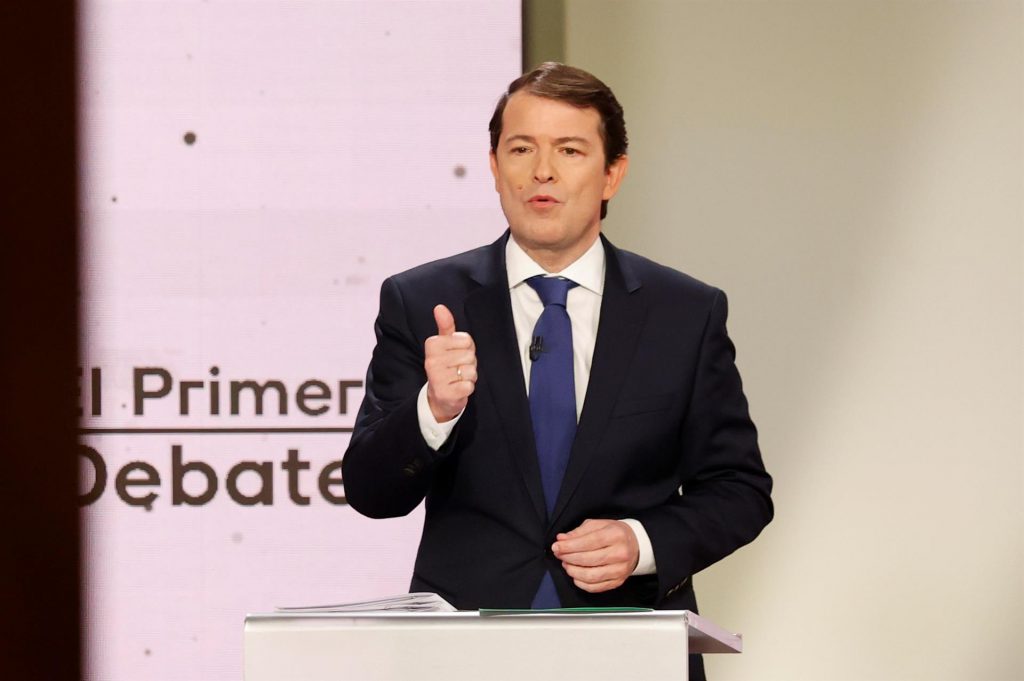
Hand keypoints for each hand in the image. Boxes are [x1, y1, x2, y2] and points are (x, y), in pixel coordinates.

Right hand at [424, 304, 476, 422]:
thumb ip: (445, 325)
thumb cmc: (446, 366)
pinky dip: (468, 388)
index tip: (457, 354)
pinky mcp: (445, 393)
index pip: (466, 340)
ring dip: (469, 376)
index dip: (467, 348)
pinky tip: (458, 388)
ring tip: (458, 378)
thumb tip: (440, 307)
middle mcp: (431, 361)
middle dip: (469, 363)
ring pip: (470, 370)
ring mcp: (437, 378)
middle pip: (469, 355)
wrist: (440, 395)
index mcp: (432, 345)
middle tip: (457, 368)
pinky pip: (469, 386)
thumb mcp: (445, 344)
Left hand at [552, 519, 639, 592]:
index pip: (589, 542)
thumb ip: (578, 532)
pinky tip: (575, 575)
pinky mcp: (618, 581)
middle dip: (569, 557)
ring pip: (591, 576)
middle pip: (588, 559)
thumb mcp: (598, 525)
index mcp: (615, 535)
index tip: (556, 546)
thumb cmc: (614, 533)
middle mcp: (620, 553)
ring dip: (573, 571)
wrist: (636, 545)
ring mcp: (620, 570)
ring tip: (566, 565)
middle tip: (559, 554)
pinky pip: (596, 587)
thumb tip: (562, 539)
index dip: (569, 546)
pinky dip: (581, 583)